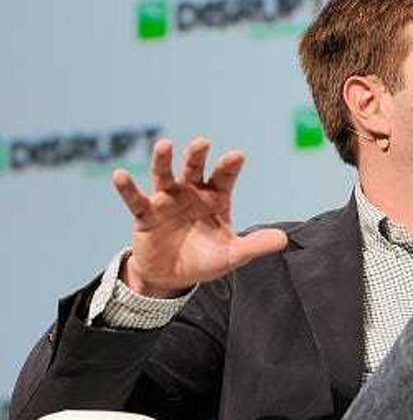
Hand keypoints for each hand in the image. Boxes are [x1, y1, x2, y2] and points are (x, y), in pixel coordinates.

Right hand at [112, 137, 287, 297]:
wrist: (172, 277)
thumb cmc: (205, 260)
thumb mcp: (233, 256)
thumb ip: (255, 245)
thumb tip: (285, 239)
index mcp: (215, 199)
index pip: (224, 178)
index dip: (229, 166)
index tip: (237, 155)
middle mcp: (191, 193)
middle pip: (194, 168)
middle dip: (197, 155)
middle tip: (202, 142)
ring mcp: (167, 201)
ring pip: (164, 175)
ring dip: (163, 160)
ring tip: (164, 145)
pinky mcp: (145, 214)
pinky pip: (135, 199)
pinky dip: (127, 187)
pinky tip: (120, 175)